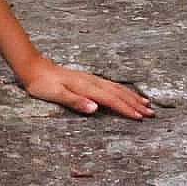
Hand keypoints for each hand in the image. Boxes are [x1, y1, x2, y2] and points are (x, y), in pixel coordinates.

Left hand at [18, 60, 153, 119]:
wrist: (34, 68)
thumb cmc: (42, 84)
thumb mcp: (54, 94)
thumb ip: (74, 101)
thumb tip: (95, 108)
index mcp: (86, 87)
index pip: (110, 100)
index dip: (126, 109)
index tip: (140, 118)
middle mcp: (92, 82)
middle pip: (118, 93)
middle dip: (135, 104)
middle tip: (152, 113)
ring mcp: (91, 79)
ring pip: (117, 88)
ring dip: (132, 96)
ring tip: (147, 104)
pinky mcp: (89, 79)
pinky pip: (111, 85)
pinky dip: (123, 90)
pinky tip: (127, 93)